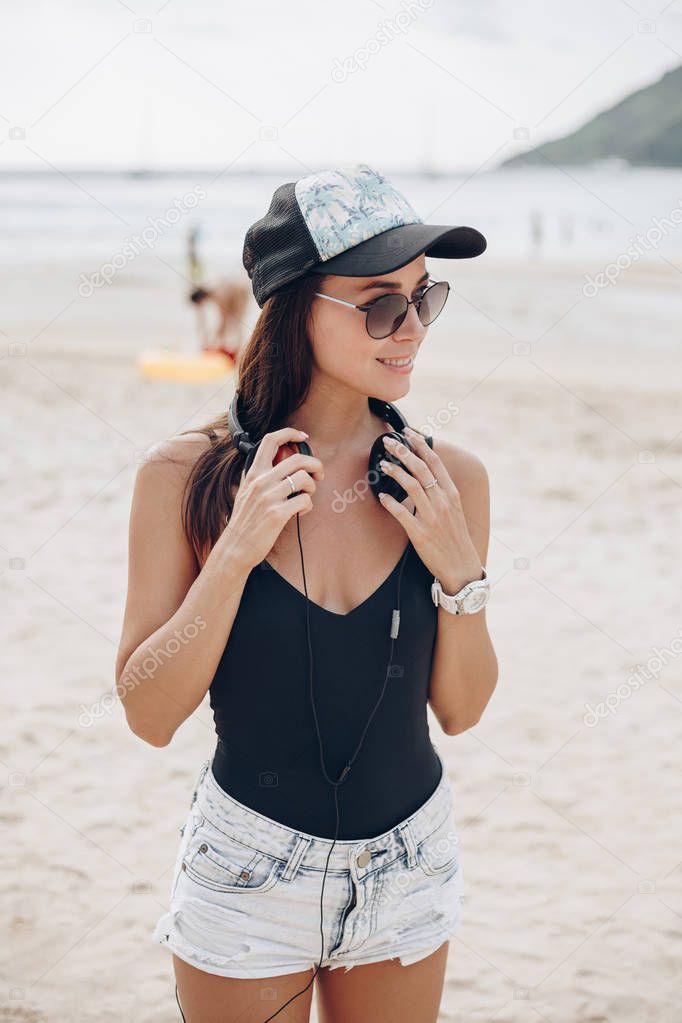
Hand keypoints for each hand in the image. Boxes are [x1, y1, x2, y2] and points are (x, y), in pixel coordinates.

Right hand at [220, 427, 323, 571]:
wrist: (236, 546)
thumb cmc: (244, 520)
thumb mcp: (245, 491)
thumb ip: (258, 476)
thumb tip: (275, 464)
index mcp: (253, 473)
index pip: (270, 441)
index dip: (290, 433)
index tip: (303, 437)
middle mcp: (261, 481)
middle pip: (297, 459)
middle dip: (315, 464)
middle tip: (319, 474)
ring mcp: (269, 497)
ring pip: (305, 479)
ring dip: (312, 487)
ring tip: (307, 496)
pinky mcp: (278, 514)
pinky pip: (305, 501)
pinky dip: (308, 506)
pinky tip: (301, 511)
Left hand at [377, 428, 481, 592]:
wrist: (462, 567)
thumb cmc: (455, 538)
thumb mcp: (454, 510)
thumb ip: (441, 493)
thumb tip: (425, 476)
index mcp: (451, 494)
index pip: (435, 462)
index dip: (420, 445)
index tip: (408, 432)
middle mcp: (442, 502)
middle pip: (421, 469)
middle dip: (403, 451)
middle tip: (388, 441)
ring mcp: (431, 517)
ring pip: (410, 486)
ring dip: (394, 472)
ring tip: (382, 464)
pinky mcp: (420, 533)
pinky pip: (401, 513)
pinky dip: (390, 502)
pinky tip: (381, 495)